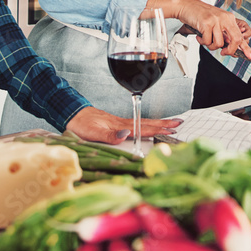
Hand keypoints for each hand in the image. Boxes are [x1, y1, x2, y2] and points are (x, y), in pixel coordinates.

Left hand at [65, 106, 182, 143]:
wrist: (72, 114)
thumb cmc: (81, 125)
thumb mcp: (93, 133)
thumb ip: (110, 135)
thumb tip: (127, 135)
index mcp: (121, 125)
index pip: (144, 127)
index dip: (159, 128)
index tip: (173, 128)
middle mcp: (123, 123)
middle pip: (147, 122)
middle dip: (164, 123)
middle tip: (179, 123)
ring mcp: (120, 122)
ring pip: (143, 122)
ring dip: (157, 123)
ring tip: (170, 124)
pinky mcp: (116, 124)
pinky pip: (136, 123)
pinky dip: (147, 123)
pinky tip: (148, 125)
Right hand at [174, 0, 250, 58]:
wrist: (186, 6)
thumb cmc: (200, 15)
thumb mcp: (216, 22)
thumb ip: (224, 33)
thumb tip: (231, 48)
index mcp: (229, 18)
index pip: (241, 35)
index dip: (246, 47)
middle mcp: (225, 18)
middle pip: (235, 40)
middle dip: (230, 50)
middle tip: (223, 52)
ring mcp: (216, 20)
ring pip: (219, 43)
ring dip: (210, 46)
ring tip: (205, 39)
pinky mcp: (206, 23)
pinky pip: (207, 41)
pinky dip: (202, 42)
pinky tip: (199, 36)